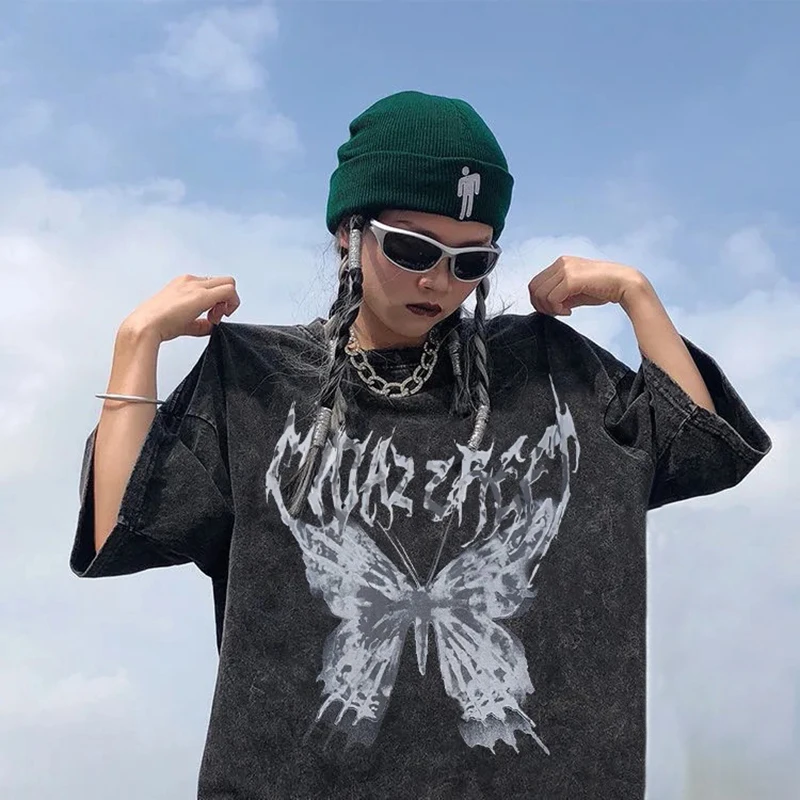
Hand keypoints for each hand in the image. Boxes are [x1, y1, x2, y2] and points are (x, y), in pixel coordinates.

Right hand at [121, 274, 240, 342]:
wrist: (145, 326)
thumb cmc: (158, 324)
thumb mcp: (183, 322)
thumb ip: (199, 323)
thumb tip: (211, 327)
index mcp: (184, 283)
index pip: (213, 285)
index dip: (219, 301)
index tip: (211, 316)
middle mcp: (191, 281)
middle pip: (224, 281)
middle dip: (227, 299)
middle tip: (216, 316)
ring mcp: (196, 286)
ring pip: (229, 283)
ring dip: (229, 301)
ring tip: (214, 317)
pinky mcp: (200, 295)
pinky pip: (229, 291)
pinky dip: (231, 304)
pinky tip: (216, 317)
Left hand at [528, 255, 647, 315]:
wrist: (624, 284)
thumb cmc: (602, 289)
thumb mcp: (574, 292)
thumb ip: (559, 295)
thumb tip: (544, 306)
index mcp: (561, 263)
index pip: (535, 283)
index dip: (538, 301)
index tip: (554, 310)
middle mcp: (561, 263)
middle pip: (534, 288)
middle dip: (541, 306)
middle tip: (557, 313)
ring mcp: (566, 269)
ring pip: (541, 294)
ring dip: (550, 308)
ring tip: (565, 312)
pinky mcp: (572, 278)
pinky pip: (552, 298)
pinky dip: (557, 309)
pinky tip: (569, 312)